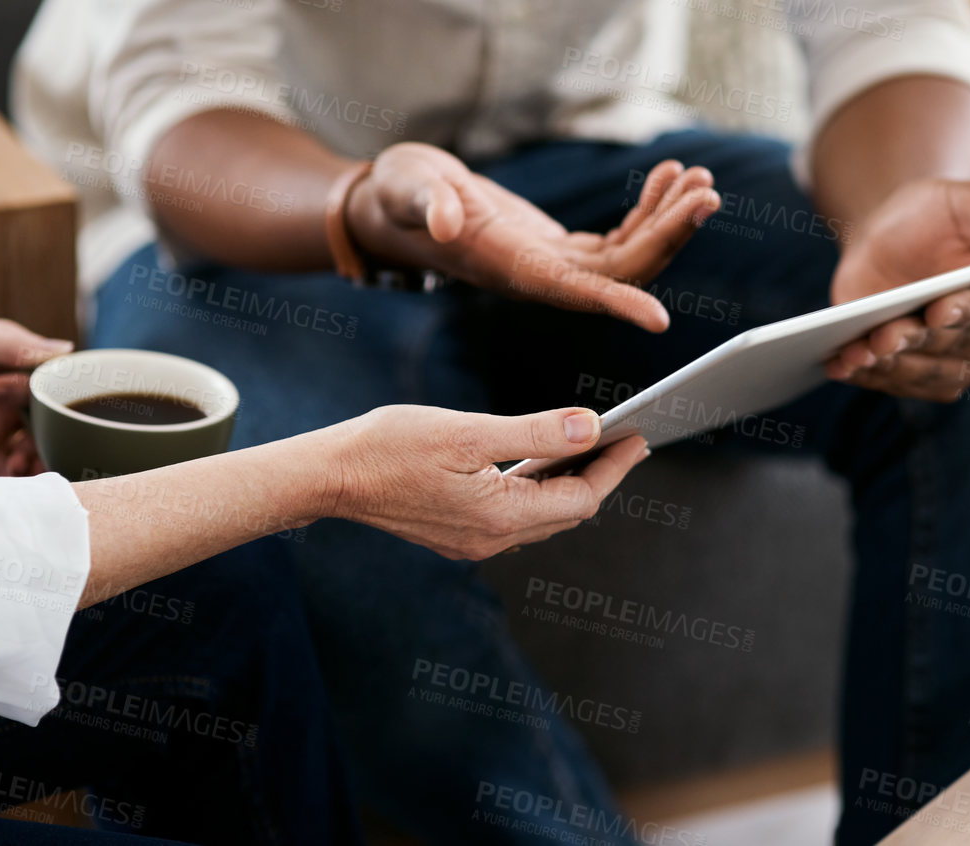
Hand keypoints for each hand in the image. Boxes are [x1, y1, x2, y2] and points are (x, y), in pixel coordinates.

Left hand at [0, 302, 72, 474]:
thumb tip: (67, 351)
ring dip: (37, 461)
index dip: (54, 401)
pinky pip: (0, 470)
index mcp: (12, 362)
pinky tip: (10, 483)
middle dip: (54, 439)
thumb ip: (8, 347)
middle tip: (37, 453)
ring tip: (22, 469)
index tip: (32, 409)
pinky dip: (13, 481)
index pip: (53, 385)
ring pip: (31, 448)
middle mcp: (8, 395)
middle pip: (50, 421)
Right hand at [326, 405, 649, 558]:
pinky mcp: (456, 535)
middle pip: (567, 511)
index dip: (614, 467)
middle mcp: (491, 540)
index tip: (639, 437)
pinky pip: (514, 517)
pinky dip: (536, 490)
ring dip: (568, 483)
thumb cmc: (391, 445)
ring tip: (593, 447)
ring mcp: (472, 542)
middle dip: (600, 475)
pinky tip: (539, 463)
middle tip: (627, 440)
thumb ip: (534, 431)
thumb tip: (591, 427)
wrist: (330, 476)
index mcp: (500, 516)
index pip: (581, 498)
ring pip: (541, 516)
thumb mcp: (469, 430)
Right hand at [347, 144, 719, 331]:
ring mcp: (553, 265)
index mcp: (509, 269)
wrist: (391, 204)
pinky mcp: (559, 249)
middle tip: (707, 193)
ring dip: (668, 220)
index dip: (616, 302)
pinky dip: (648, 208)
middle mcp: (539, 276)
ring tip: (699, 180)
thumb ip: (428, 203)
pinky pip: (619, 238)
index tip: (660, 319)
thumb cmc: (398, 193)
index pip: (572, 293)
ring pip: (628, 256)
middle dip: (667, 235)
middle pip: (620, 273)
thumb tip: (447, 220)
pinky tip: (668, 178)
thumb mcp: (407, 188)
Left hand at [825, 180, 969, 400]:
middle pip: (964, 348)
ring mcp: (965, 365)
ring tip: (858, 350)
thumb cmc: (939, 216)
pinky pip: (901, 386)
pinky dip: (871, 376)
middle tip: (885, 333)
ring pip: (933, 375)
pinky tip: (841, 364)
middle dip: (922, 341)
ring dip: (894, 366)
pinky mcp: (926, 378)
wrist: (892, 237)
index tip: (941, 309)